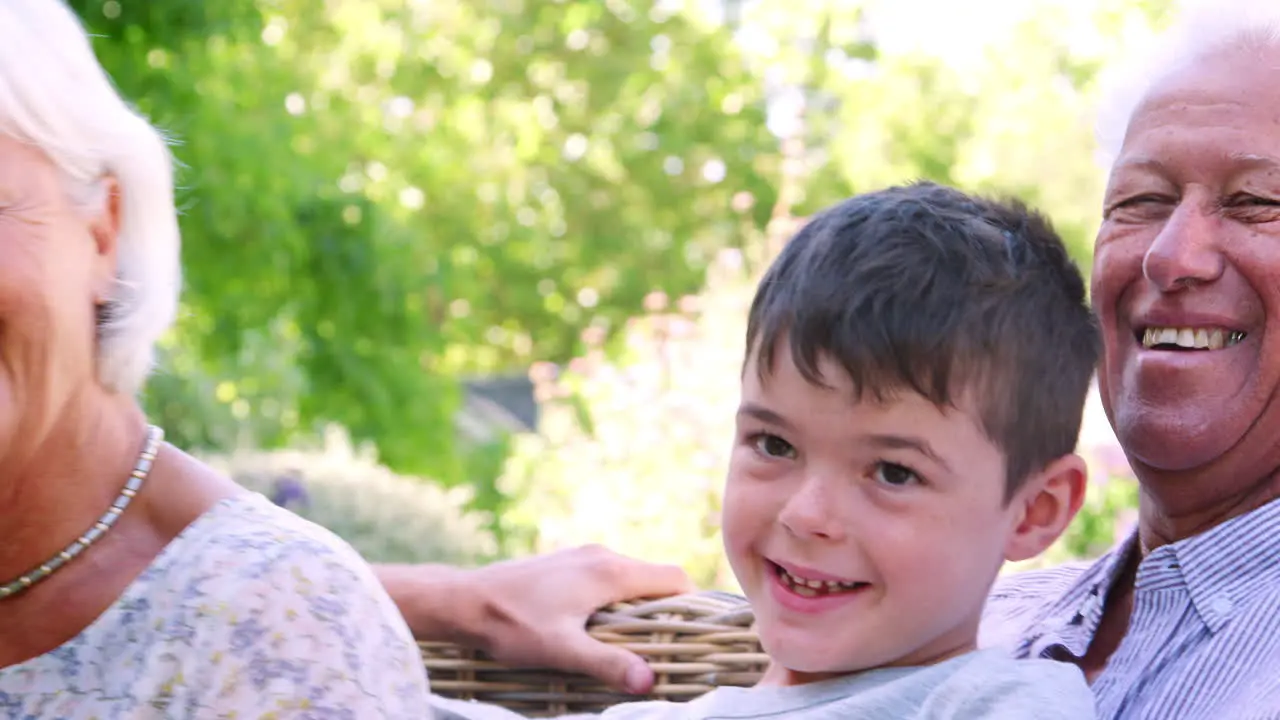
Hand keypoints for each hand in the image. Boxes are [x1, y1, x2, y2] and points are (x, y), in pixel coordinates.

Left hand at [387, 546, 692, 693]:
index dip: (692, 604)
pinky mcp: (567, 563)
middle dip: (667, 609)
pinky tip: (599, 627)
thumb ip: (607, 663)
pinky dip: (617, 599)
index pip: (673, 577)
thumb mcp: (561, 650)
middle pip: (655, 577)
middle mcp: (601, 555)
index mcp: (609, 571)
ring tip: (633, 642)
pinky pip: (608, 577)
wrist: (464, 600)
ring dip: (639, 605)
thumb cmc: (512, 624)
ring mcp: (582, 556)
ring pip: (631, 577)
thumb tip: (648, 681)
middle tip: (668, 646)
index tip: (696, 634)